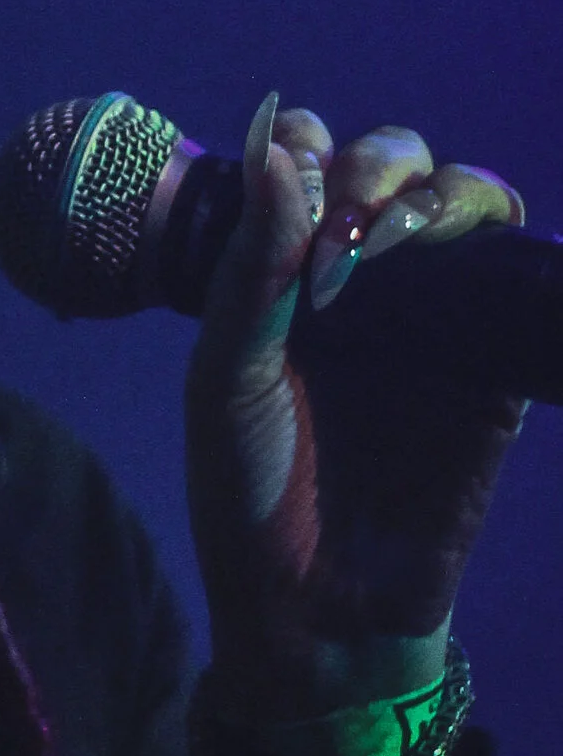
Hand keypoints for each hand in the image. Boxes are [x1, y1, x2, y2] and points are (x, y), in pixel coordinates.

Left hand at [184, 95, 526, 721]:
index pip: (311, 161)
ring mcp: (436, 319)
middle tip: (353, 218)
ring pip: (468, 204)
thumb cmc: (248, 492)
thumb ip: (253, 267)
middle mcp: (365, 282)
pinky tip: (479, 251)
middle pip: (398, 164)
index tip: (295, 178)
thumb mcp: (229, 376)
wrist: (318, 610)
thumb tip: (276, 149)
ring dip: (443, 193)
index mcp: (287, 274)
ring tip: (398, 239)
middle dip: (380, 162)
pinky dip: (520, 248)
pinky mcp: (498, 370)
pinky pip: (527, 285)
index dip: (311, 145)